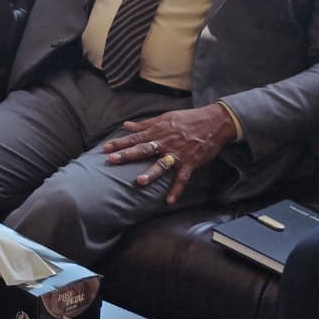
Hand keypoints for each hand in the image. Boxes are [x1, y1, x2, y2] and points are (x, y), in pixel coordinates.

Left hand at [102, 103, 238, 203]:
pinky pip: (182, 178)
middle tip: (112, 160)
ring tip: (140, 181)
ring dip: (151, 173)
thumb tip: (126, 125)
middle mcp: (165, 143)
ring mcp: (178, 154)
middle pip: (143, 149)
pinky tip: (169, 201)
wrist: (214, 122)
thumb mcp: (164, 117)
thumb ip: (144, 124)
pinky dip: (176, 190)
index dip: (119, 143)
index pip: (134, 137)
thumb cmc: (187, 119)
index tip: (105, 148)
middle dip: (127, 155)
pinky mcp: (191, 163)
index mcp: (157, 131)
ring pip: (162, 164)